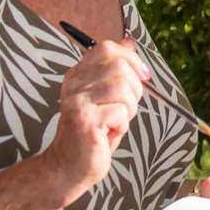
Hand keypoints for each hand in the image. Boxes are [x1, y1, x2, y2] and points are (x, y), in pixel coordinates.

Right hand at [46, 38, 148, 193]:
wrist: (68, 167)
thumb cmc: (92, 134)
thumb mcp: (105, 97)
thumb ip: (116, 71)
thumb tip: (129, 42)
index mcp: (77, 75)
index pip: (107, 48)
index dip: (130, 59)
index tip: (141, 77)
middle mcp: (74, 84)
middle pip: (119, 66)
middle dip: (134, 88)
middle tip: (126, 108)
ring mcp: (78, 101)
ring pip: (123, 87)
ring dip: (129, 108)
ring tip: (117, 122)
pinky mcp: (86, 120)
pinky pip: (121, 111)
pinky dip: (122, 124)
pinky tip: (110, 133)